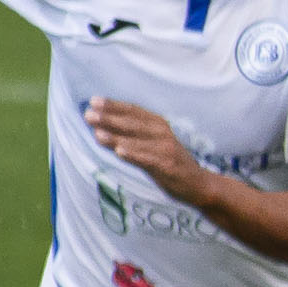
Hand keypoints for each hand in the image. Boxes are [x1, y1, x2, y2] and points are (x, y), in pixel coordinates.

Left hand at [83, 97, 208, 199]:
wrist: (198, 185)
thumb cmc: (170, 163)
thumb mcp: (153, 144)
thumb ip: (131, 136)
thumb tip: (99, 129)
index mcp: (158, 124)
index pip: (133, 111)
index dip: (113, 105)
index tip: (94, 101)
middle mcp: (162, 133)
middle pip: (132, 123)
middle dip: (109, 118)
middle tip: (88, 115)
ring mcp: (165, 149)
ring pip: (136, 141)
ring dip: (116, 137)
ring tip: (97, 134)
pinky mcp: (167, 166)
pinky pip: (147, 159)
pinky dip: (133, 154)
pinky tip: (120, 151)